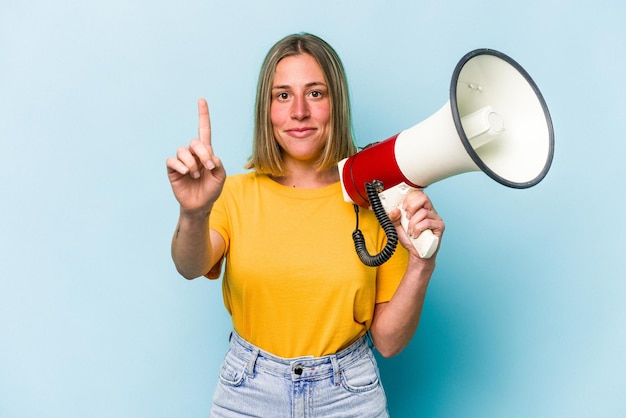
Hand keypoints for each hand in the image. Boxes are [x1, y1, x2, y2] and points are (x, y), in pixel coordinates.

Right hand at [166, 98, 225, 216]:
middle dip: (203, 153)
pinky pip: (172, 160)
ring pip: (183, 151)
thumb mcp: (220, 176)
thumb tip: (208, 156)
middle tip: (208, 167)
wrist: (201, 205)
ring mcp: (182, 161)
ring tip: (195, 175)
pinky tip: (186, 173)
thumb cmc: (211, 190)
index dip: (203, 115)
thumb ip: (217, 163)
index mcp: (206, 152)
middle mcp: (193, 154)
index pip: (204, 130)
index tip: (201, 100)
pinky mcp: (173, 169)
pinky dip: (181, 166)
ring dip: (192, 164)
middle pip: (195, 141)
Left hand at [388, 190, 444, 258]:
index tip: (403, 209)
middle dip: (411, 207)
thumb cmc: (410, 240)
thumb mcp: (398, 227)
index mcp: (421, 208)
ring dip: (413, 223)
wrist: (417, 254)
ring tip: (410, 231)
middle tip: (407, 217)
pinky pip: (428, 222)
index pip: (418, 195)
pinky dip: (418, 228)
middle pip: (423, 198)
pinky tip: (415, 235)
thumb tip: (395, 210)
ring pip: (423, 212)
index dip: (409, 199)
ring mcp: (436, 218)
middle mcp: (430, 211)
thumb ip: (394, 218)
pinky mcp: (440, 227)